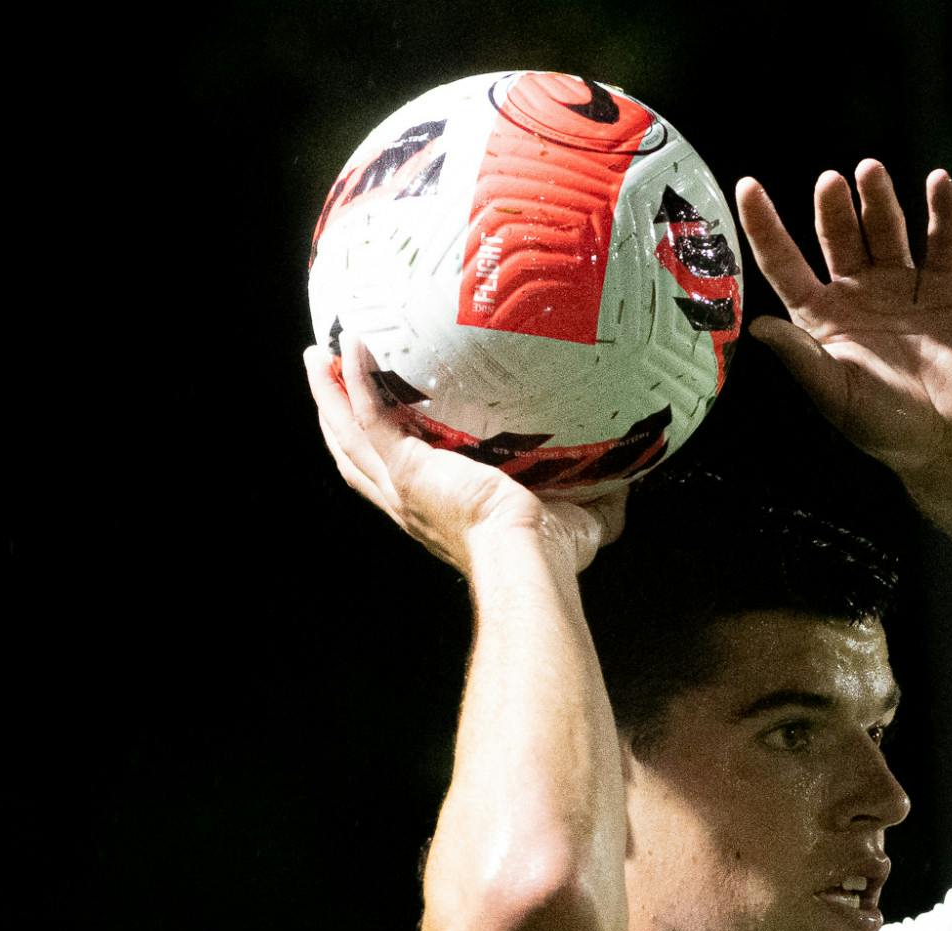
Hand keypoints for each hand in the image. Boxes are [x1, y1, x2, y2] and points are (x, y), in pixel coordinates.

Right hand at [301, 338, 625, 575]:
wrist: (528, 561)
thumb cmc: (553, 556)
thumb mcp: (582, 517)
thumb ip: (602, 492)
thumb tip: (633, 471)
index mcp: (441, 514)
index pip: (400, 477)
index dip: (385, 446)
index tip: (383, 415)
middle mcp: (411, 503)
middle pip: (355, 454)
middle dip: (338, 416)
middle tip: (327, 376)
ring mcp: (403, 486)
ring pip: (348, 435)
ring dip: (328, 397)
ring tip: (318, 357)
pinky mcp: (405, 468)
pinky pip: (368, 416)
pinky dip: (354, 384)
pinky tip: (350, 348)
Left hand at [736, 161, 951, 477]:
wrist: (948, 440)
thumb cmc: (885, 426)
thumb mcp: (835, 393)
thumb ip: (801, 357)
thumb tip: (756, 325)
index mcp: (822, 317)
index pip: (785, 263)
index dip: (765, 226)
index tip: (747, 186)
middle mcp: (857, 294)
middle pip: (837, 237)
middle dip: (832, 209)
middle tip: (830, 183)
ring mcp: (901, 286)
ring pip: (886, 230)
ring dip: (878, 200)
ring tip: (869, 172)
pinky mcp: (945, 288)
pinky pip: (943, 242)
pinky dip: (943, 212)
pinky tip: (937, 182)